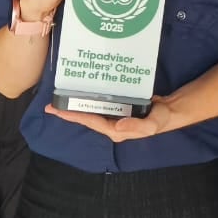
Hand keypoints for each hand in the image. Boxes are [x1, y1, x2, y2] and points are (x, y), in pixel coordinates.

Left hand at [44, 94, 173, 141]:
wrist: (168, 111)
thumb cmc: (160, 119)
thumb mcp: (152, 125)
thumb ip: (138, 127)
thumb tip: (117, 126)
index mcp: (115, 129)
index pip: (91, 121)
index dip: (75, 116)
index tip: (59, 111)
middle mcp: (110, 122)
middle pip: (86, 117)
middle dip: (68, 112)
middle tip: (49, 105)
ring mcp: (112, 114)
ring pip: (90, 108)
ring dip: (75, 103)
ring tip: (59, 96)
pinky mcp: (116, 105)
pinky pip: (99, 101)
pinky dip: (89, 95)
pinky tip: (81, 87)